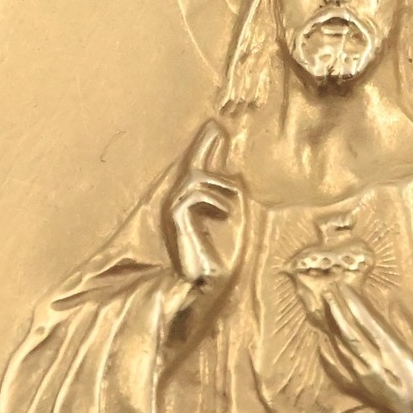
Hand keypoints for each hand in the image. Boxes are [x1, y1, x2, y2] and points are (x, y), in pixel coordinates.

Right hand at [170, 121, 244, 286]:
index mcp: (192, 204)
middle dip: (204, 146)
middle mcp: (178, 204)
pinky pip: (195, 194)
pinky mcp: (176, 218)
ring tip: (235, 202)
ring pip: (195, 179)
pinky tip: (227, 213)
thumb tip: (238, 176)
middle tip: (217, 128)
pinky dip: (215, 200)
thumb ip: (232, 198)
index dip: (205, 147)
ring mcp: (174, 210)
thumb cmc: (223, 258)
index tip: (216, 128)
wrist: (208, 285)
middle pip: (192, 167)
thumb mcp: (234, 221)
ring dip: (220, 186)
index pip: (197, 169)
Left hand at [319, 283, 412, 412]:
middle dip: (337, 310)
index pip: (366, 320)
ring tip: (324, 310)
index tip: (343, 287)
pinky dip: (329, 355)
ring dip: (331, 327)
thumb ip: (407, 324)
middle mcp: (375, 362)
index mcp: (392, 350)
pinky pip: (338, 370)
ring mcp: (365, 377)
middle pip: (349, 332)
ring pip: (341, 348)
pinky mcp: (360, 389)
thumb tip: (393, 300)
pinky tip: (322, 343)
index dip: (353, 303)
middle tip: (327, 291)